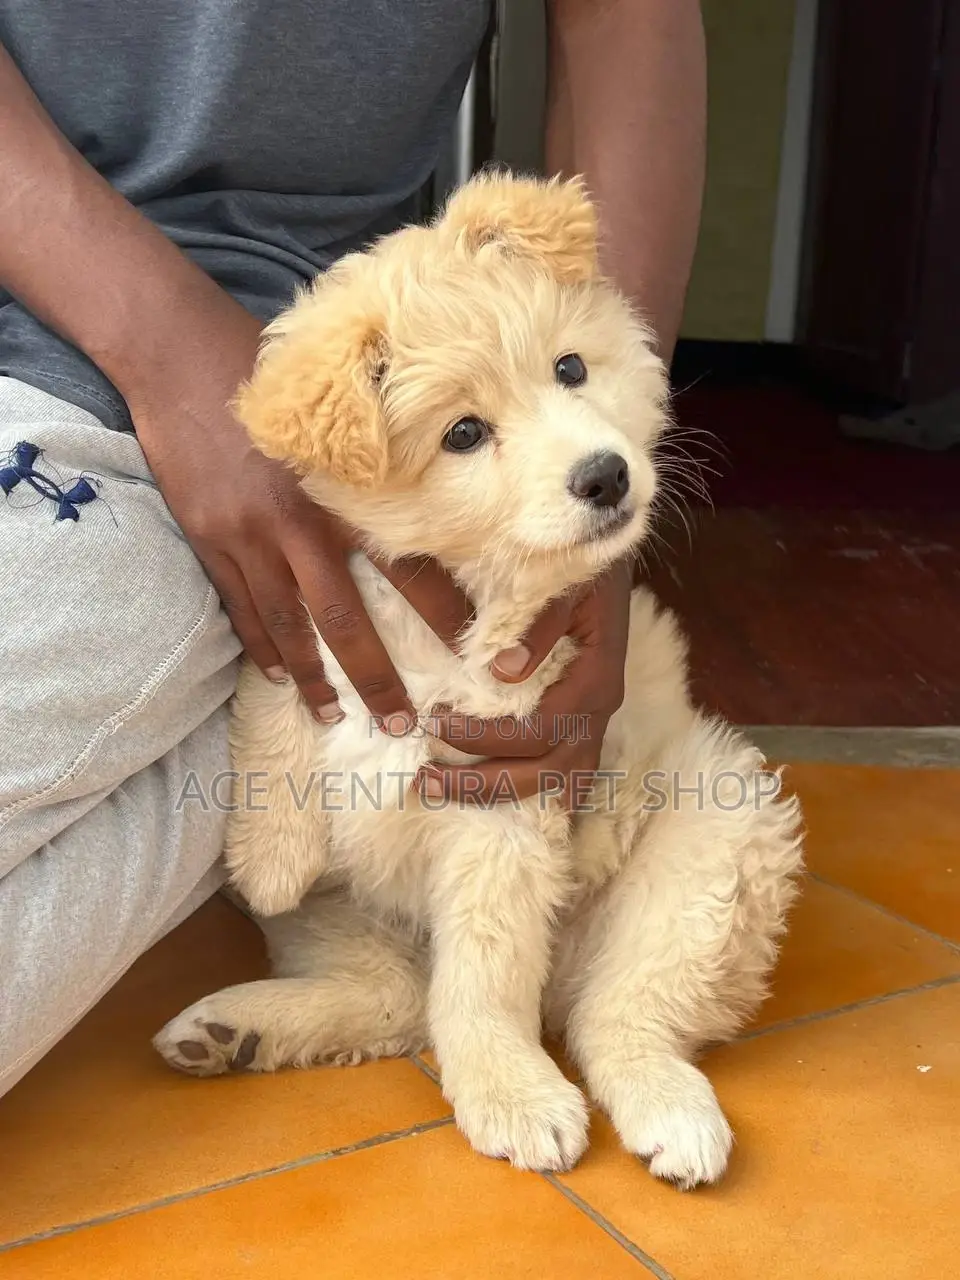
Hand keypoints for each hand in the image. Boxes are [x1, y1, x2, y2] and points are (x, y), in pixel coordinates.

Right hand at [127, 298, 470, 723]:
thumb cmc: (267, 371)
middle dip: (376, 676)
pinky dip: (260, 647)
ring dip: (314, 679)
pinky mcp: (208, 539)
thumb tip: (426, 496)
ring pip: (288, 626)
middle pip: (343, 618)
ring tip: (334, 718)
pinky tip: (278, 676)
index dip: (439, 610)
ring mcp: (246, 536)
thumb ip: (371, 459)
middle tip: (405, 723)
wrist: (177, 354)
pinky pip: (239, 609)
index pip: (403, 565)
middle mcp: (296, 522)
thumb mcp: (333, 409)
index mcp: (341, 491)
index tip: (470, 648)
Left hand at [422, 558, 632, 806]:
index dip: (486, 738)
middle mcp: (600, 708)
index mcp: (595, 678)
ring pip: (558, 780)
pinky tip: (489, 796)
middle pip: (546, 770)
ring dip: (499, 791)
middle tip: (425, 779)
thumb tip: (502, 671)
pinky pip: (565, 771)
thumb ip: (540, 623)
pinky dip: (530, 788)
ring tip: (441, 789)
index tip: (434, 722)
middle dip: (484, 782)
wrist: (610, 545)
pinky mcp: (587, 720)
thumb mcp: (564, 580)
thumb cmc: (580, 563)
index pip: (539, 731)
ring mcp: (597, 719)